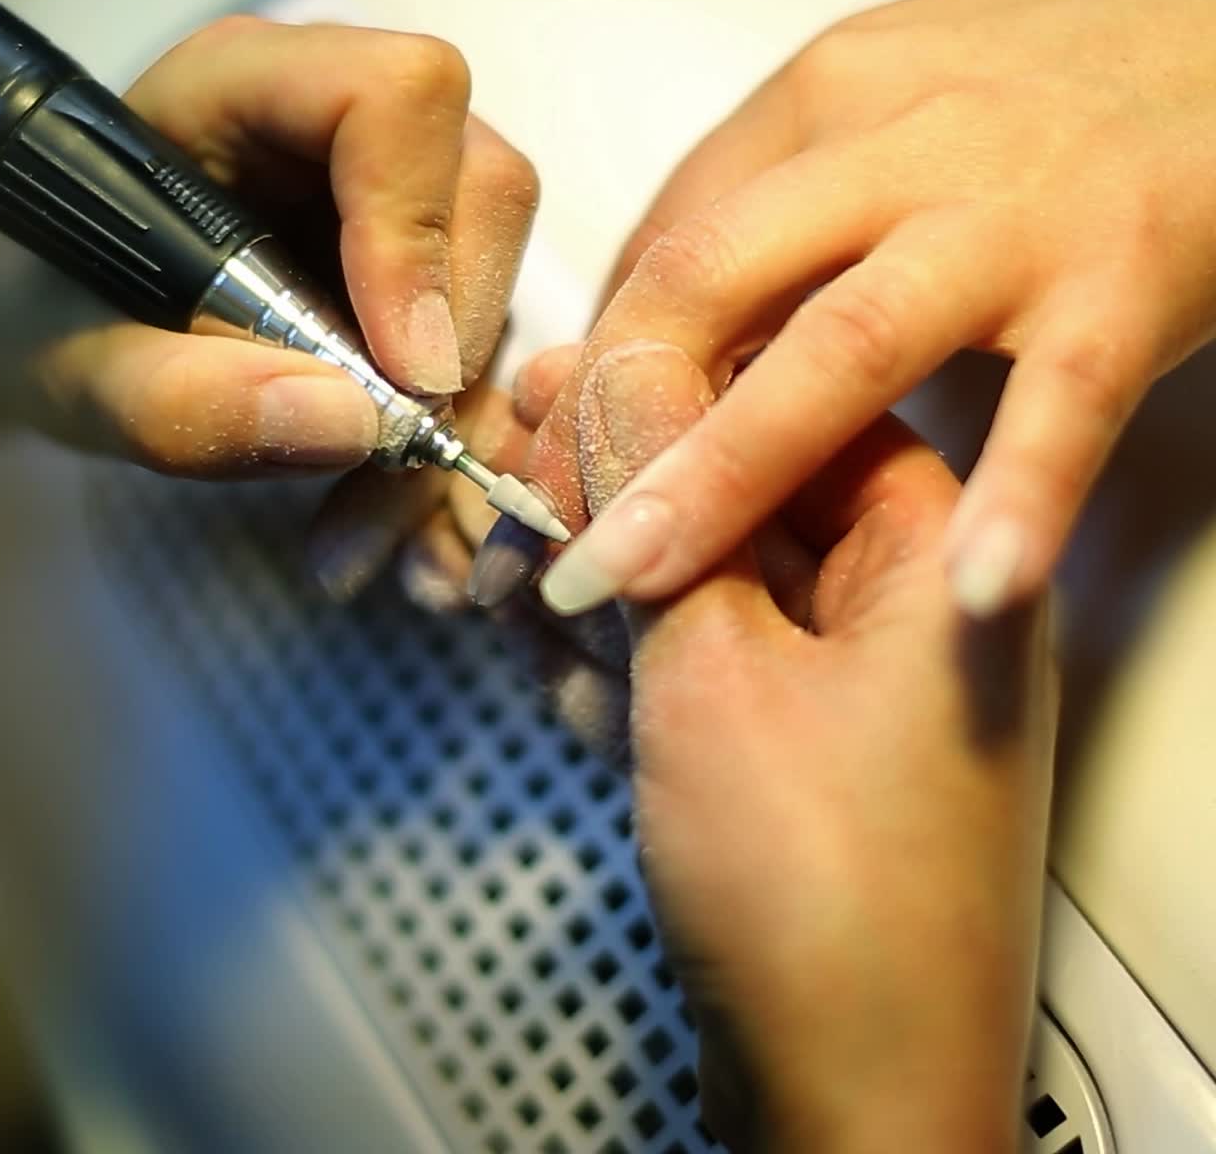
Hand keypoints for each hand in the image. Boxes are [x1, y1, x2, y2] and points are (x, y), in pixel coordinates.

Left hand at [0, 17, 537, 596]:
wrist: (62, 340)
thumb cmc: (48, 318)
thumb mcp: (76, 371)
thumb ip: (180, 399)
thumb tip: (351, 424)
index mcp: (244, 88)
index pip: (393, 100)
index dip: (417, 229)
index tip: (405, 371)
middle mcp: (344, 130)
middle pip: (487, 193)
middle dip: (455, 345)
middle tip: (389, 454)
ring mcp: (399, 201)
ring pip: (499, 286)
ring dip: (454, 422)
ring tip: (357, 525)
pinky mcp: (422, 276)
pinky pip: (486, 351)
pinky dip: (450, 446)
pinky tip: (381, 515)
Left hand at [524, 0, 1215, 620]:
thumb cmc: (1054, 80)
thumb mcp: (888, 110)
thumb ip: (773, 211)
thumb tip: (655, 326)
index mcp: (821, 104)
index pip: (665, 245)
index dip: (591, 367)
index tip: (548, 460)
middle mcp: (894, 145)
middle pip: (707, 287)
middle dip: (607, 423)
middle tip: (547, 540)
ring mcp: (1010, 212)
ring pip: (843, 347)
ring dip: (728, 472)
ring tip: (645, 578)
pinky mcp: (1130, 274)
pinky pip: (1062, 400)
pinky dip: (1018, 498)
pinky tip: (971, 591)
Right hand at [569, 341, 1055, 1150]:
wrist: (849, 1099)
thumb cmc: (820, 901)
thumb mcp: (711, 671)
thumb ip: (660, 507)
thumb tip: (615, 371)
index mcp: (938, 553)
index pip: (799, 400)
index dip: (667, 389)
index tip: (560, 393)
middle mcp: (915, 598)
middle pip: (745, 486)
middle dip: (617, 502)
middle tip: (514, 496)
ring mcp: (864, 670)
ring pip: (714, 573)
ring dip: (611, 589)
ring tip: (518, 607)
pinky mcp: (814, 729)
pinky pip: (717, 648)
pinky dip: (640, 658)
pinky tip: (575, 693)